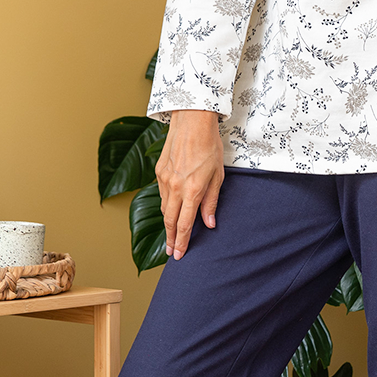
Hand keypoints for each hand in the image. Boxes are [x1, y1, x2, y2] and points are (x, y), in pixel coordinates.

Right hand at [155, 110, 223, 259]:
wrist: (192, 122)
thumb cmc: (209, 146)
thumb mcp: (217, 176)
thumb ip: (211, 202)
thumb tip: (208, 223)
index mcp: (191, 191)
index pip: (183, 225)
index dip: (181, 242)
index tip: (179, 254)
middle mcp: (174, 187)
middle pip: (169, 221)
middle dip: (170, 239)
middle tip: (170, 252)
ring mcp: (164, 179)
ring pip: (163, 207)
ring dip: (167, 222)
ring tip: (171, 234)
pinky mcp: (158, 171)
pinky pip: (161, 193)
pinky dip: (165, 204)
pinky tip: (171, 208)